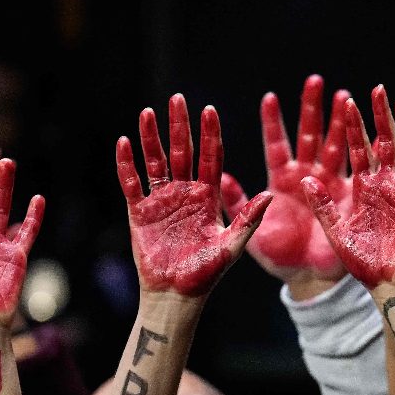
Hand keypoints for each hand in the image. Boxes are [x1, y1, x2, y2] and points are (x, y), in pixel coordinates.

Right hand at [119, 94, 270, 298]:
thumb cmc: (206, 275)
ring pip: (155, 162)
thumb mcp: (232, 247)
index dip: (209, 135)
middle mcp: (185, 194)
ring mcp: (161, 201)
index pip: (210, 158)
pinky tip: (124, 143)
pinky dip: (127, 165)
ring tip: (148, 112)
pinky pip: (131, 183)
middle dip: (180, 126)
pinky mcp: (140, 212)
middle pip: (182, 152)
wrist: (177, 296)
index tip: (210, 110)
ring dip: (151, 138)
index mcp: (208, 197)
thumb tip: (269, 195)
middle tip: (178, 99)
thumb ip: (248, 220)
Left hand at [222, 75, 348, 283]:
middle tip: (315, 80)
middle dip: (313, 108)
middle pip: (309, 135)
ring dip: (340, 121)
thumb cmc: (278, 258)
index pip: (277, 144)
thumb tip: (217, 176)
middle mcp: (306, 177)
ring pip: (336, 146)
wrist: (307, 280)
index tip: (270, 97)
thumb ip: (237, 203)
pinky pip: (356, 170)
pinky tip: (369, 129)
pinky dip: (362, 149)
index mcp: (281, 181)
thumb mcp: (250, 231)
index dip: (273, 122)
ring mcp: (330, 185)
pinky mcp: (348, 198)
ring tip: (344, 96)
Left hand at [303, 85, 394, 289]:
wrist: (385, 285)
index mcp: (364, 190)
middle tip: (378, 88)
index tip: (348, 100)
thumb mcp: (334, 232)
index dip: (354, 126)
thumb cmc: (362, 264)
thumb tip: (303, 180)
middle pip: (384, 143)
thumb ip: (322, 206)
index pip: (358, 150)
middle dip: (381, 116)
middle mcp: (385, 186)